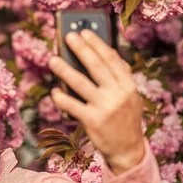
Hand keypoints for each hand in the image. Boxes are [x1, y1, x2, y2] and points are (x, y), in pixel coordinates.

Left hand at [48, 29, 144, 174]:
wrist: (128, 150)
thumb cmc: (125, 120)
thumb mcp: (130, 97)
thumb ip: (118, 78)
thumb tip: (101, 55)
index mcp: (129, 85)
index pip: (112, 59)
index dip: (97, 44)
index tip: (85, 32)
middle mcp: (118, 94)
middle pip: (96, 66)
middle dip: (81, 49)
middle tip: (68, 36)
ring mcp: (106, 108)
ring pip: (81, 83)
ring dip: (64, 70)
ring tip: (52, 59)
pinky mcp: (93, 121)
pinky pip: (73, 106)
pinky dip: (61, 98)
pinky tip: (54, 92)